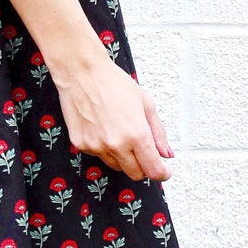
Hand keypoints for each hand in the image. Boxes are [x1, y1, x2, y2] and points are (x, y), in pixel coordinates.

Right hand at [52, 51, 174, 181]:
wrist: (82, 73)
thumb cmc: (113, 83)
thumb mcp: (145, 104)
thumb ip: (158, 133)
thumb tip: (166, 153)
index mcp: (136, 134)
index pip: (153, 170)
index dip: (162, 173)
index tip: (164, 170)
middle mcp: (116, 145)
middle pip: (136, 174)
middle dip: (144, 166)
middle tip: (144, 151)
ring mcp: (96, 147)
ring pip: (117, 166)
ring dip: (124, 157)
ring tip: (120, 132)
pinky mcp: (81, 145)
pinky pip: (99, 156)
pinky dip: (105, 149)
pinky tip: (103, 129)